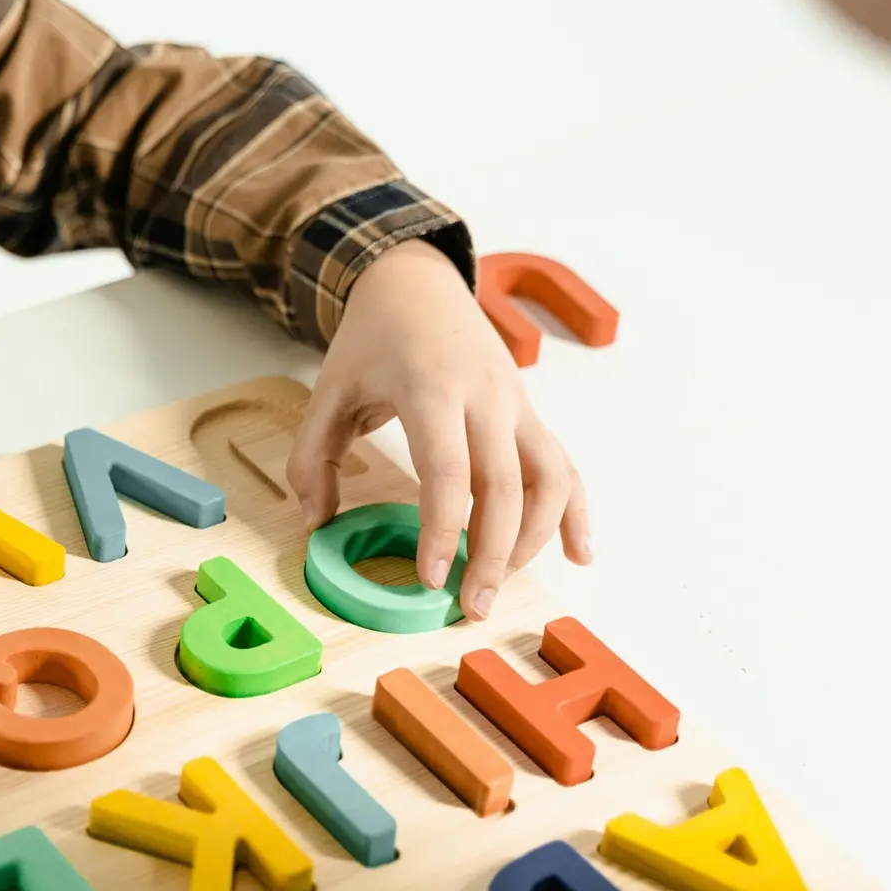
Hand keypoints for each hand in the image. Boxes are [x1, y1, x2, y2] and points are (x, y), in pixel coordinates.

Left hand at [287, 239, 592, 620]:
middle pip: (506, 487)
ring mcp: (516, 405)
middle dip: (493, 555)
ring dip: (534, 540)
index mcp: (432, 389)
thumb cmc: (372, 340)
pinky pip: (564, 466)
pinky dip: (575, 511)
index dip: (443, 530)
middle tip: (470, 607)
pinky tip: (579, 553)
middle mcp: (486, 398)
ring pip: (549, 479)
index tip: (432, 579)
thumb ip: (311, 457)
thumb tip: (315, 521)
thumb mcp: (326, 391)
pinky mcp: (530, 414)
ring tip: (502, 584)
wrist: (417, 283)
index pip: (449, 471)